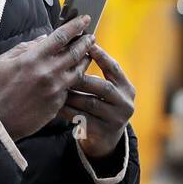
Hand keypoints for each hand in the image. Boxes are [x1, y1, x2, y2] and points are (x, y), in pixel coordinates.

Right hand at [0, 15, 93, 139]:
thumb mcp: (2, 62)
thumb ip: (24, 47)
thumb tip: (43, 39)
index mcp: (34, 58)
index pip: (61, 37)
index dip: (76, 26)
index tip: (85, 19)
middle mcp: (48, 72)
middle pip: (76, 52)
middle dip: (86, 42)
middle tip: (91, 37)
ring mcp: (56, 89)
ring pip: (79, 71)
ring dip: (85, 61)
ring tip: (87, 55)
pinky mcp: (58, 103)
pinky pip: (71, 88)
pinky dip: (74, 79)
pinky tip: (75, 76)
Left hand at [59, 42, 134, 159]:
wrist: (106, 138)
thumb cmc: (101, 105)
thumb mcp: (107, 91)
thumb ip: (99, 73)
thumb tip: (80, 46)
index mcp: (127, 89)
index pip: (114, 69)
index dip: (101, 56)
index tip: (87, 45)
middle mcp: (125, 103)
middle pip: (103, 87)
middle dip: (82, 78)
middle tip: (63, 70)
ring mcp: (115, 119)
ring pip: (90, 103)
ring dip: (71, 94)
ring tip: (55, 85)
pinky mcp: (102, 132)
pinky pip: (81, 118)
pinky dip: (67, 110)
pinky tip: (55, 104)